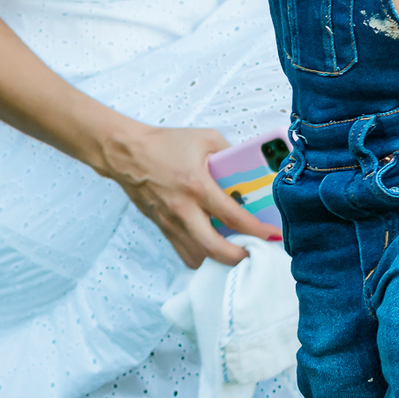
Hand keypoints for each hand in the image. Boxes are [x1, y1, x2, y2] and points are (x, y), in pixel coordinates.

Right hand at [100, 124, 262, 268]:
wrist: (126, 153)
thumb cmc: (165, 144)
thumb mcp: (205, 138)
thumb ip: (230, 153)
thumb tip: (250, 168)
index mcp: (197, 185)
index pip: (233, 217)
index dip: (256, 230)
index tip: (272, 235)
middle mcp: (183, 209)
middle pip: (214, 249)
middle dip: (239, 257)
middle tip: (254, 253)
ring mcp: (170, 222)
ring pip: (198, 256)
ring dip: (219, 258)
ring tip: (235, 249)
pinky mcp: (162, 227)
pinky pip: (184, 252)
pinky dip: (201, 254)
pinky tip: (211, 244)